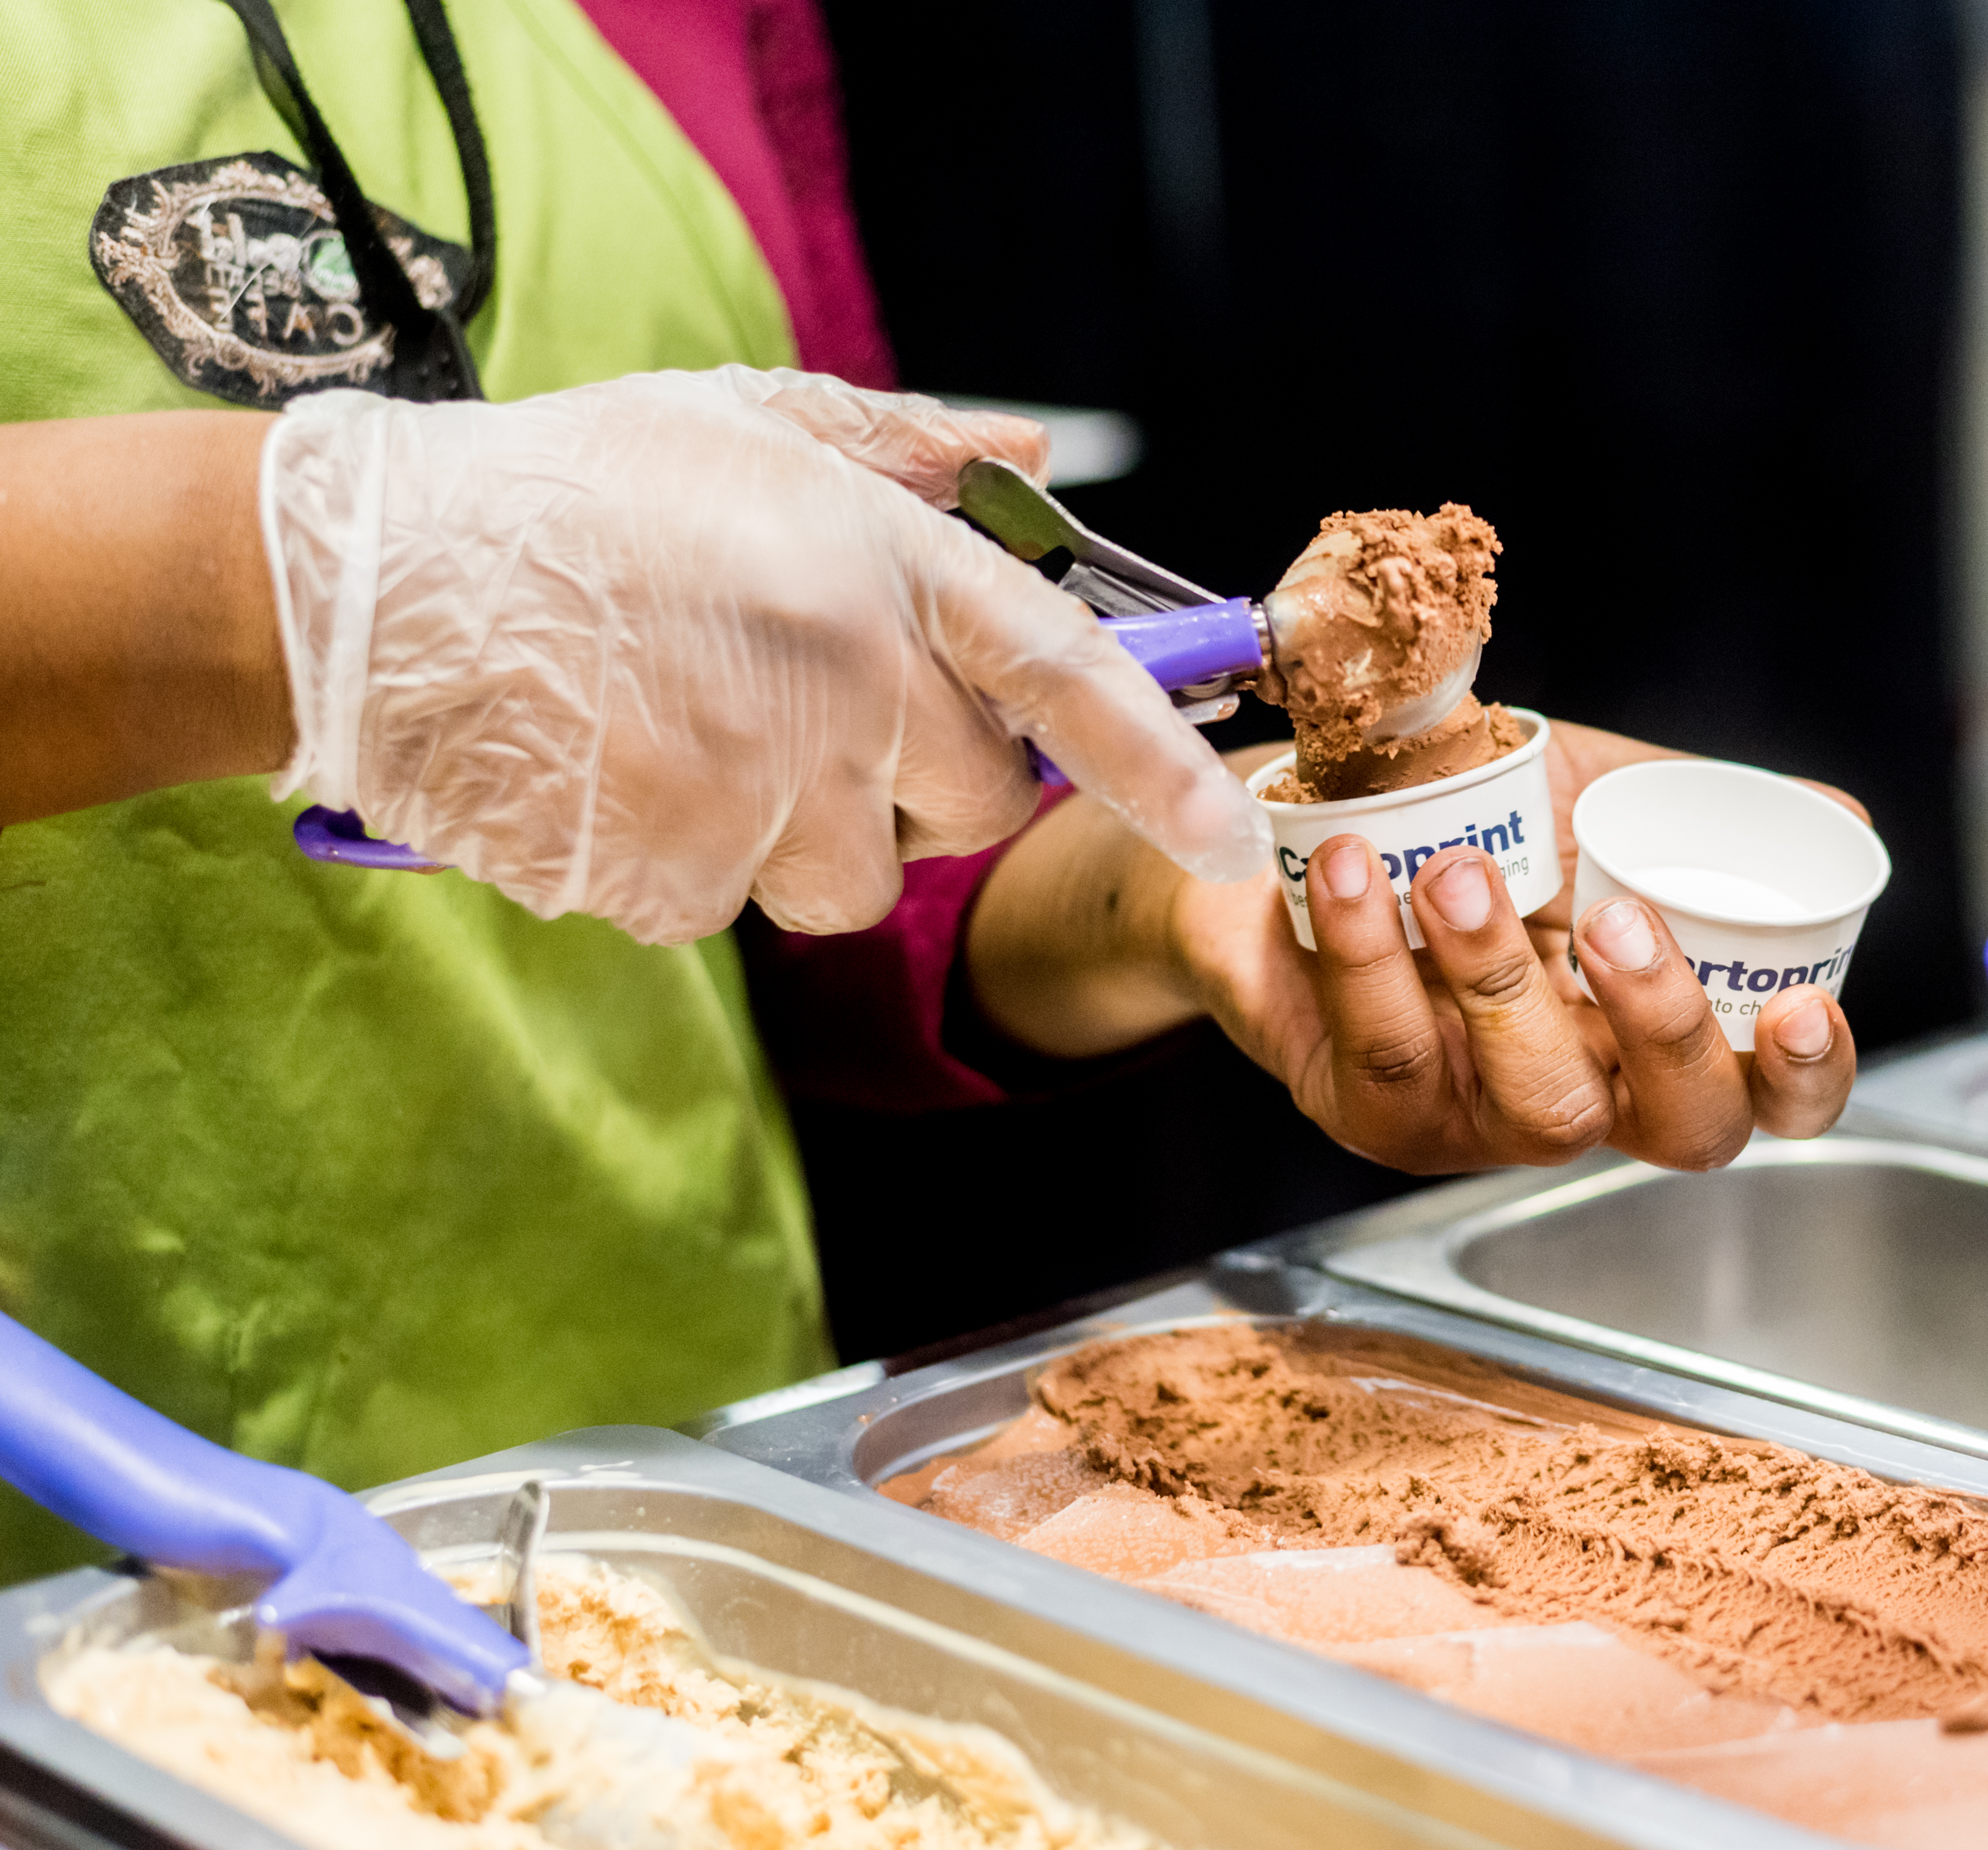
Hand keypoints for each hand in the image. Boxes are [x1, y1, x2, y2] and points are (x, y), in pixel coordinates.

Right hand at [260, 367, 1270, 944]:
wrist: (373, 580)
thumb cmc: (567, 493)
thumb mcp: (743, 423)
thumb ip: (905, 449)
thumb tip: (1035, 462)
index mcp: (880, 570)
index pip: (1068, 680)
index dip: (1163, 769)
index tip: (1234, 840)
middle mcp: (846, 687)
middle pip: (969, 810)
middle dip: (919, 786)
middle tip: (804, 717)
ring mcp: (762, 791)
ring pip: (849, 879)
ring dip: (794, 835)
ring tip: (682, 735)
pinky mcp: (674, 876)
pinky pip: (725, 908)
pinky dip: (681, 864)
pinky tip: (613, 775)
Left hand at [968, 721, 1859, 1173]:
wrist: (1293, 830)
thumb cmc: (1464, 822)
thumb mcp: (1593, 798)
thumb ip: (1702, 812)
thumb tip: (1837, 816)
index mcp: (1657, 1030)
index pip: (1767, 1095)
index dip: (1807, 1077)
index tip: (1801, 1005)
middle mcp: (1592, 1090)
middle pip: (1684, 1127)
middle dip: (1668, 1026)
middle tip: (1620, 919)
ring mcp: (1485, 1118)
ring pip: (1538, 1101)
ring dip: (1503, 976)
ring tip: (1460, 868)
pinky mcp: (1377, 1113)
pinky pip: (1393, 1051)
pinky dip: (1372, 951)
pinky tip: (1355, 866)